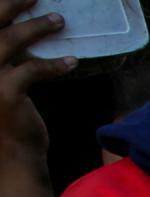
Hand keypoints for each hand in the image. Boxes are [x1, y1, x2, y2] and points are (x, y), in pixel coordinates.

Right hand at [0, 0, 69, 196]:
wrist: (11, 157)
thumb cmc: (8, 119)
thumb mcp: (3, 83)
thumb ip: (7, 58)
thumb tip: (27, 31)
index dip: (1, 7)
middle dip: (11, 4)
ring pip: (9, 41)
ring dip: (37, 27)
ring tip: (59, 20)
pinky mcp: (5, 93)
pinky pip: (31, 69)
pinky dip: (53, 64)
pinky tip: (71, 61)